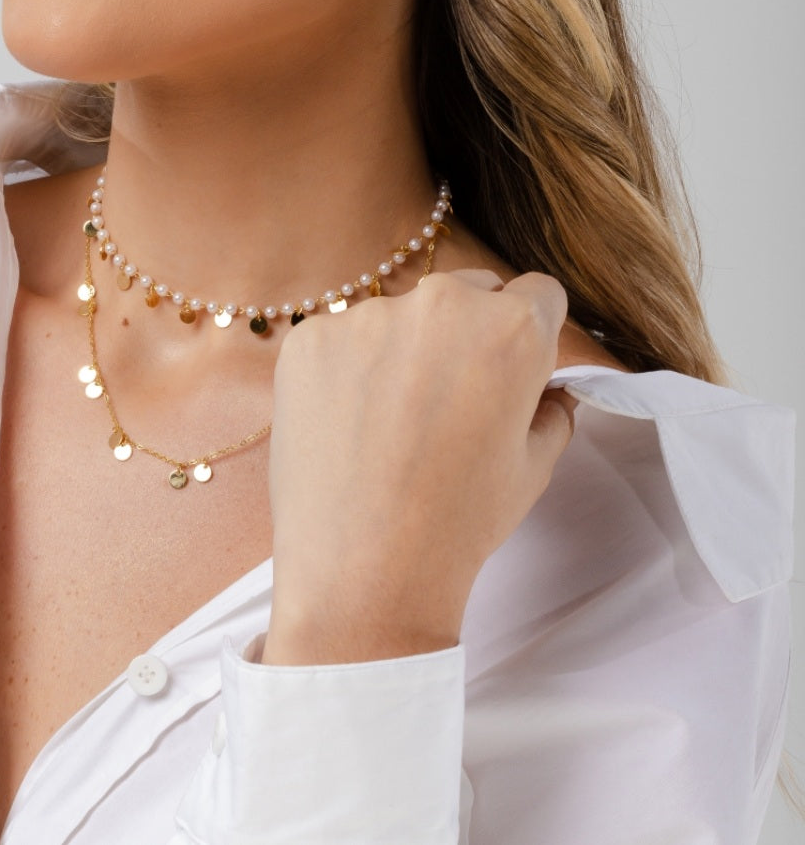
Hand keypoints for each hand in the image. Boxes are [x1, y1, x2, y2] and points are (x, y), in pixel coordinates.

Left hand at [260, 268, 577, 664]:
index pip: (536, 295)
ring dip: (403, 350)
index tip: (512, 365)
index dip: (531, 331)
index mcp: (512, 328)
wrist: (363, 569)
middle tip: (451, 401)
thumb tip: (549, 389)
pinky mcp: (311, 338)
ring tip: (391, 425)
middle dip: (467, 334)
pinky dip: (346, 371)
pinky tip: (347, 426)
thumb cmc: (459, 523)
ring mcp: (369, 316)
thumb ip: (552, 410)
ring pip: (399, 317)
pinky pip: (341, 340)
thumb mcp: (534, 468)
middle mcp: (442, 303)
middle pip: (467, 294)